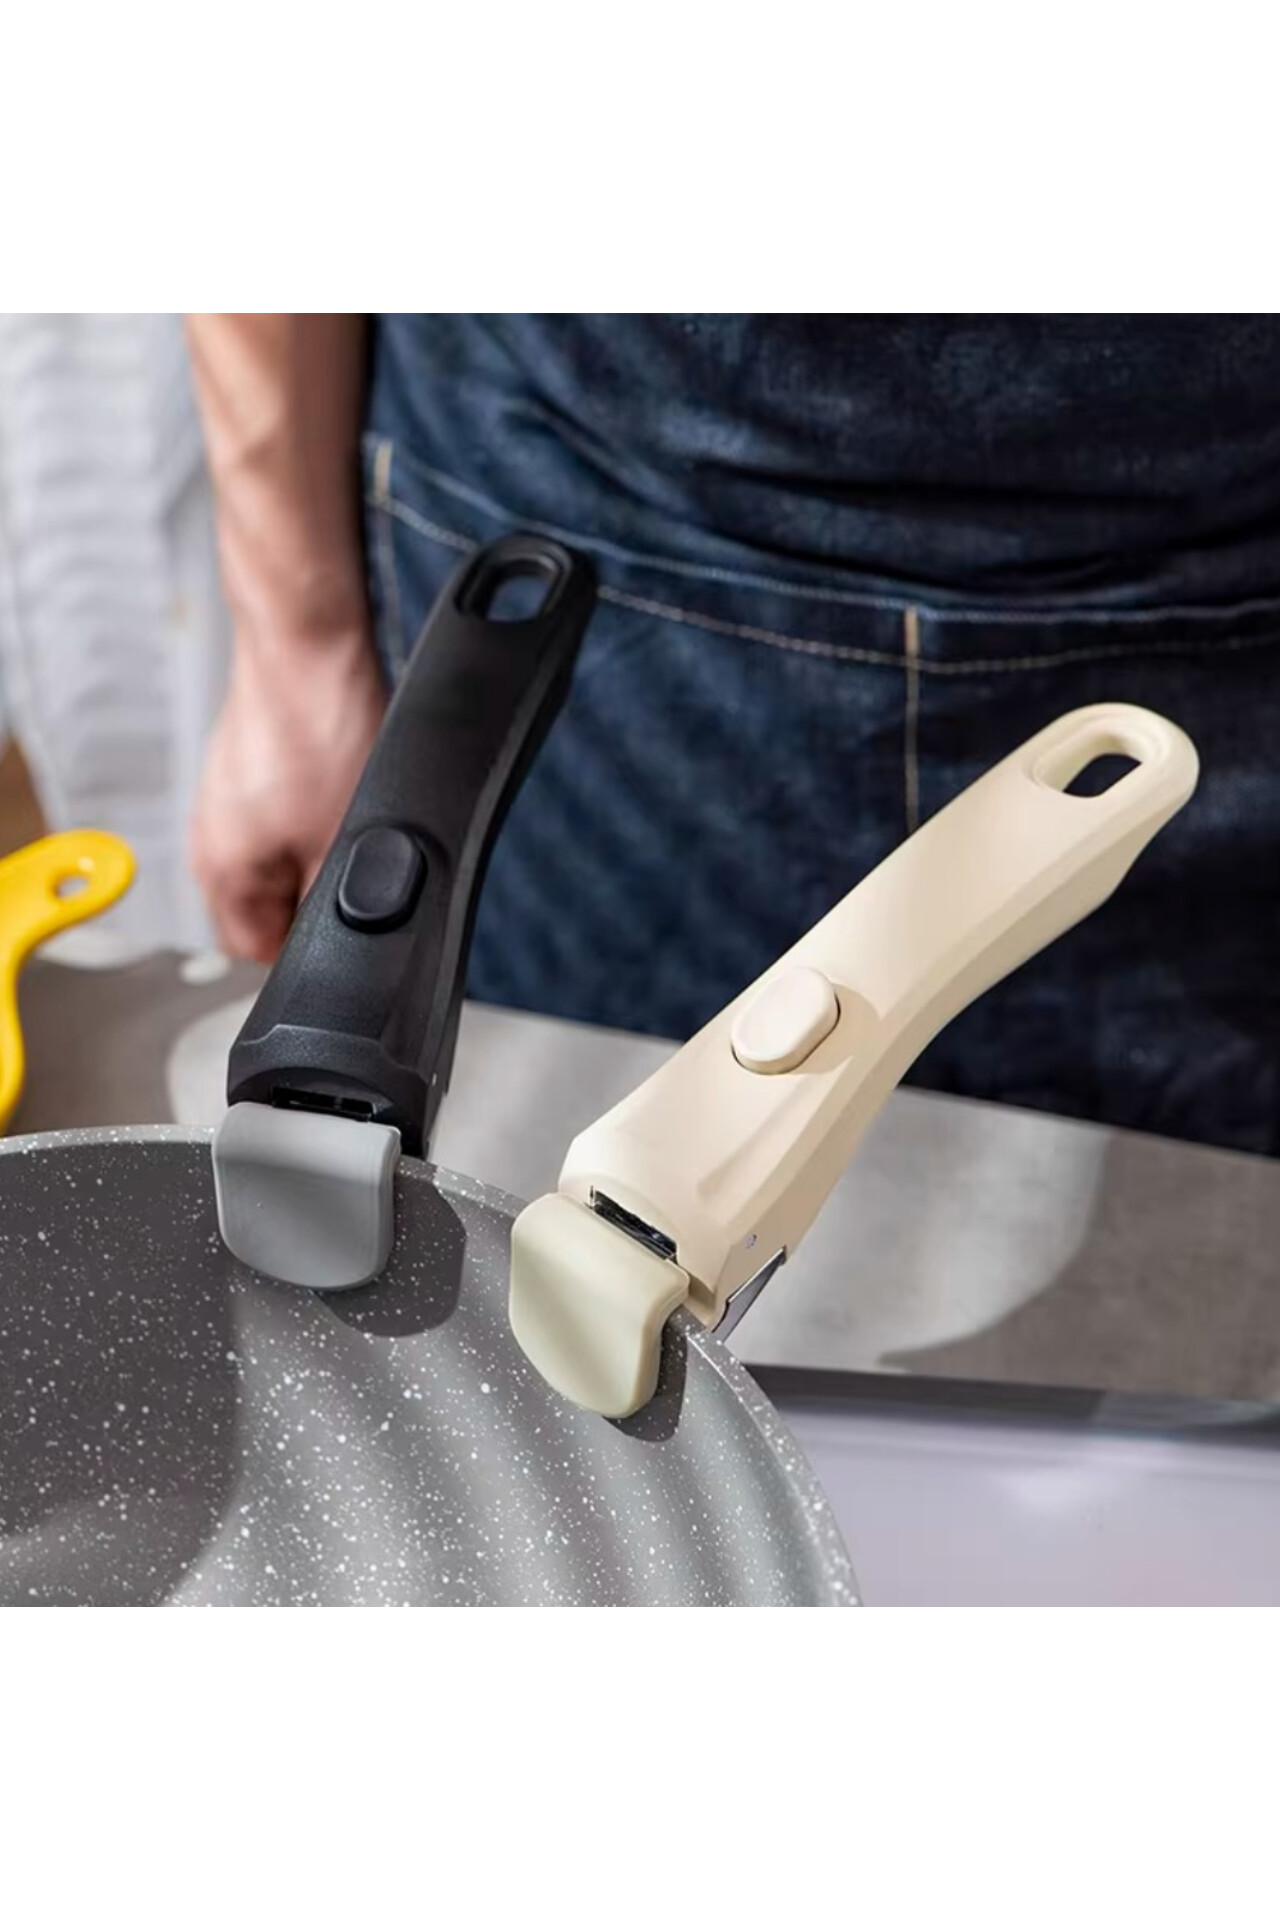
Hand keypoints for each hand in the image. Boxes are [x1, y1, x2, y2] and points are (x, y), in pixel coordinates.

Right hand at [191, 631, 387, 961]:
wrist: (307, 641)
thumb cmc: (320, 730)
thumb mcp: (342, 845)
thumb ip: (327, 910)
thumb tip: (333, 950)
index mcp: (220, 876)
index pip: (258, 952)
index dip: (309, 948)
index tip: (348, 924)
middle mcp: (210, 843)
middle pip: (268, 906)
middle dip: (315, 893)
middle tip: (354, 860)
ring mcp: (225, 803)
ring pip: (280, 859)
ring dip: (316, 850)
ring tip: (345, 812)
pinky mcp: (247, 771)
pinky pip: (282, 816)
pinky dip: (312, 811)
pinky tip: (337, 783)